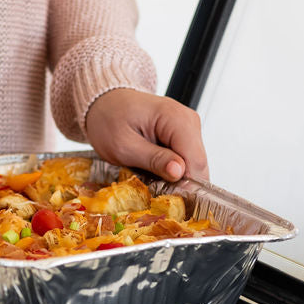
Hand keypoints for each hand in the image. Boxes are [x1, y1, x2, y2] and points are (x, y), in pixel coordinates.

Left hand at [85, 89, 208, 181]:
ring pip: (194, 166)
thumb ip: (153, 159)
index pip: (195, 160)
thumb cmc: (109, 119)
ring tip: (151, 179)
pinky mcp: (184, 136)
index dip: (186, 185)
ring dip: (176, 179)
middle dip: (181, 184)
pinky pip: (187, 161)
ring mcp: (189, 128)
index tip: (171, 200)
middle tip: (156, 193)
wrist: (104, 104)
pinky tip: (155, 171)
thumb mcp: (123, 145)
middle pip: (198, 164)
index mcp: (175, 118)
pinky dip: (173, 171)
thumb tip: (179, 172)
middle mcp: (188, 121)